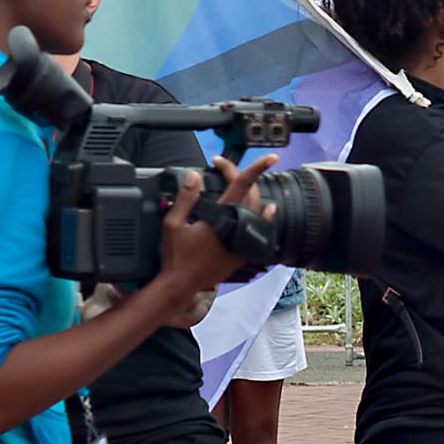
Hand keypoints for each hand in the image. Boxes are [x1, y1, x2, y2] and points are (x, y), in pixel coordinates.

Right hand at [153, 155, 277, 317]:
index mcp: (220, 217)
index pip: (241, 185)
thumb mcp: (173, 224)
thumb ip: (186, 198)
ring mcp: (241, 242)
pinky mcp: (242, 255)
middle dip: (247, 177)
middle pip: (251, 194)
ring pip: (259, 211)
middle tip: (230, 169)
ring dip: (255, 195)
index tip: (270, 158)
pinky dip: (265, 218)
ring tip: (245, 183)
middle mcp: (235, 228)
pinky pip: (260, 232)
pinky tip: (266, 211)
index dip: (256, 168)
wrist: (180, 286)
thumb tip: (194, 175)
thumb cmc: (174, 257)